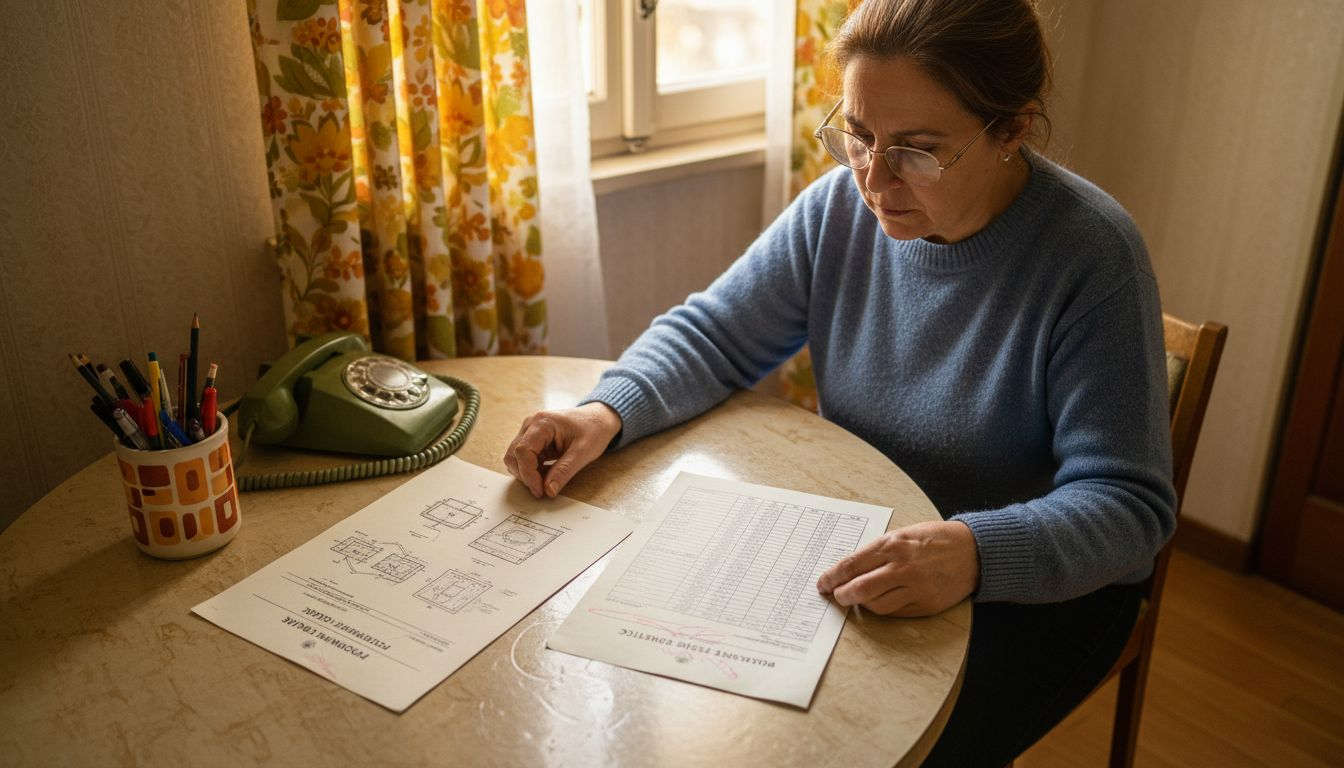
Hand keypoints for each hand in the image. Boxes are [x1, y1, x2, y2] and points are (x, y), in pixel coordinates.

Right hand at [502, 403, 622, 497]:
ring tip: (548, 480)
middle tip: (543, 490)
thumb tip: (548, 490)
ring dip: (527, 474)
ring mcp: (530, 431)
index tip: (540, 491)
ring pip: (515, 458)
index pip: (522, 451)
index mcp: (543, 423)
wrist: (598, 419)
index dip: (528, 474)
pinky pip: (524, 458)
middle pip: (513, 455)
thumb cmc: (593, 430)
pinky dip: (532, 470)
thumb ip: (565, 471)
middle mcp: (531, 425)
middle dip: (525, 476)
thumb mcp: (584, 452)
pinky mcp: (533, 440)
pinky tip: (548, 474)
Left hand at [816, 520, 979, 616]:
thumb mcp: (903, 534)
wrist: (973, 551)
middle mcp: (902, 567)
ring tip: (858, 599)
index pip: (852, 565)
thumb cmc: (935, 539)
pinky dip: (883, 609)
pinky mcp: (926, 604)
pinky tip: (880, 602)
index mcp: (893, 545)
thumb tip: (851, 569)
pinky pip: (896, 612)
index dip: (832, 577)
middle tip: (836, 596)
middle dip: (842, 595)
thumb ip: (878, 550)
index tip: (822, 583)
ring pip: (876, 605)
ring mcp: (915, 588)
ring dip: (862, 605)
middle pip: (860, 589)